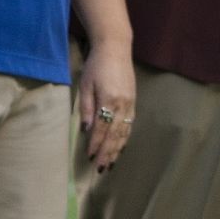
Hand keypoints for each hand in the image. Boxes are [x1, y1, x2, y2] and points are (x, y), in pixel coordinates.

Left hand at [78, 40, 136, 172]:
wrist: (116, 49)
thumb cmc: (96, 65)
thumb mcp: (85, 84)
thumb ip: (86, 108)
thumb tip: (86, 129)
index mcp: (109, 100)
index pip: (101, 128)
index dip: (95, 144)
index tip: (89, 157)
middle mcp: (123, 105)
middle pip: (114, 135)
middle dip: (107, 153)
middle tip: (100, 169)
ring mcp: (130, 105)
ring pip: (124, 133)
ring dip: (117, 150)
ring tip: (110, 164)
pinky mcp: (133, 103)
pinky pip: (129, 125)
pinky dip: (124, 139)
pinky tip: (120, 148)